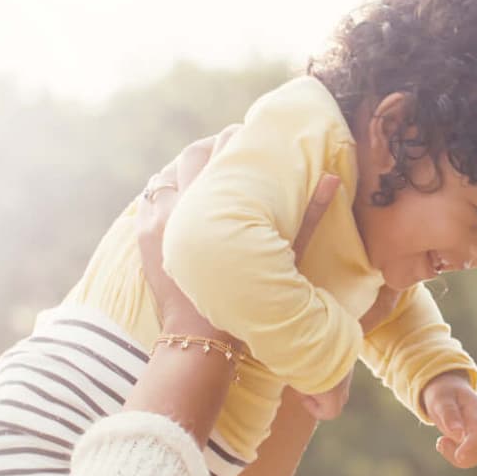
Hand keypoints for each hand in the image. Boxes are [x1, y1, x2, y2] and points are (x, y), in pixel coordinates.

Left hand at [135, 128, 347, 350]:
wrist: (202, 339)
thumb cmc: (251, 299)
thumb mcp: (285, 257)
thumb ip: (308, 217)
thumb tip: (330, 179)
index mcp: (219, 206)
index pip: (225, 151)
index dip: (237, 138)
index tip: (249, 136)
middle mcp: (183, 207)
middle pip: (194, 154)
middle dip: (212, 147)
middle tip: (228, 148)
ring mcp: (159, 221)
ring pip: (167, 173)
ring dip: (185, 166)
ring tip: (203, 169)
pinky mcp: (146, 235)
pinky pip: (149, 197)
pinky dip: (164, 188)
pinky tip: (178, 192)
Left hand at [423, 373, 476, 468]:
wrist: (448, 390)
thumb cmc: (444, 393)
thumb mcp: (442, 399)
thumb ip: (449, 414)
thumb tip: (457, 434)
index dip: (471, 446)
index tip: (459, 456)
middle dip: (459, 454)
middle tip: (440, 441)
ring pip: (473, 458)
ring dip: (454, 455)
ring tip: (440, 441)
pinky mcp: (471, 442)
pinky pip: (466, 457)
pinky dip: (452, 454)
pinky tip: (442, 442)